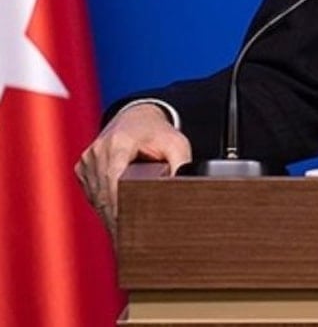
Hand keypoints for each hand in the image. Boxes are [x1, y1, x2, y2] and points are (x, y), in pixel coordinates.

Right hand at [75, 103, 191, 236]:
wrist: (136, 119)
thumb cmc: (158, 132)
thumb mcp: (177, 144)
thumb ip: (182, 164)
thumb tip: (184, 188)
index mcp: (118, 144)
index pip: (114, 183)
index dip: (120, 209)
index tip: (126, 232)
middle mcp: (98, 152)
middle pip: (104, 196)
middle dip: (116, 222)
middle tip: (128, 248)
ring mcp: (88, 161)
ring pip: (97, 199)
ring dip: (109, 219)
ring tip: (124, 242)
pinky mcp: (84, 170)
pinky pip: (93, 195)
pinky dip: (105, 209)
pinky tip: (116, 224)